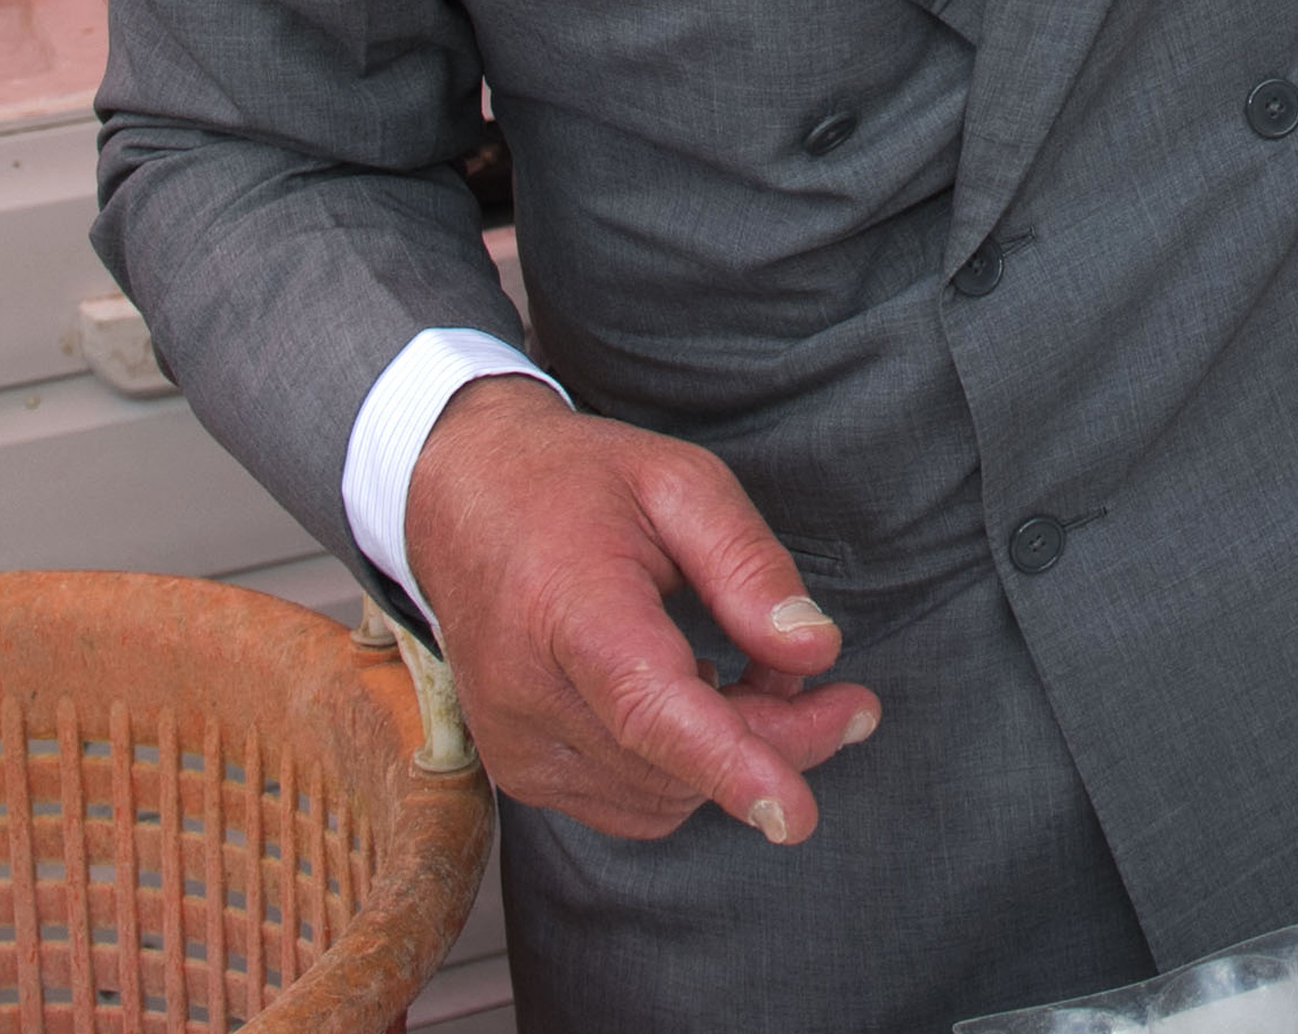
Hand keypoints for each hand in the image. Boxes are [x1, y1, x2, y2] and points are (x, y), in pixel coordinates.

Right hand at [400, 376, 877, 843]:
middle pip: (678, 762)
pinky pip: (631, 802)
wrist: (458, 499)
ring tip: (754, 669)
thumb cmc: (575, 484)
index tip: (796, 814)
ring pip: (663, 795)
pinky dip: (687, 768)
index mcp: (568, 609)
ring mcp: (515, 744)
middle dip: (779, 740)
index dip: (731, 765)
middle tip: (839, 693)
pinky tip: (699, 697)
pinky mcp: (519, 771)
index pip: (652, 710)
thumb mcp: (680, 484)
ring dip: (733, 752)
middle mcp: (528, 694)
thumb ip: (750, 566)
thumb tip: (817, 648)